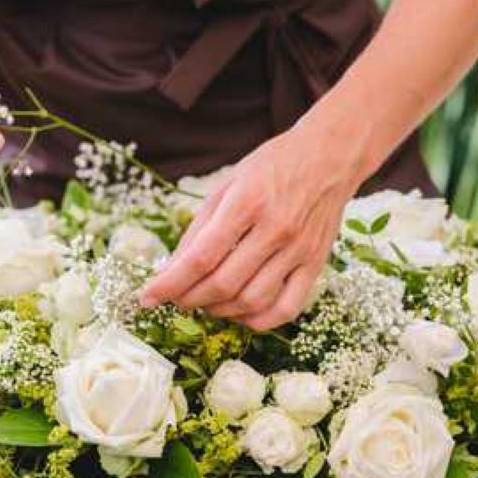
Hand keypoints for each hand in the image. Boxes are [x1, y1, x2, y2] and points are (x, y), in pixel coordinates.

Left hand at [139, 120, 364, 329]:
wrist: (330, 156)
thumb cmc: (273, 165)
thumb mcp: (228, 183)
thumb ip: (200, 227)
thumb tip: (172, 269)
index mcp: (247, 202)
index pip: (200, 257)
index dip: (169, 283)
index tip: (147, 297)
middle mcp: (275, 228)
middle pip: (223, 283)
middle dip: (189, 299)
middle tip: (176, 298)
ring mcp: (299, 250)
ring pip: (251, 301)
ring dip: (219, 311)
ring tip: (205, 303)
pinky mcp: (316, 264)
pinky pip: (286, 309)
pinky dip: (257, 321)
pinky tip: (240, 312)